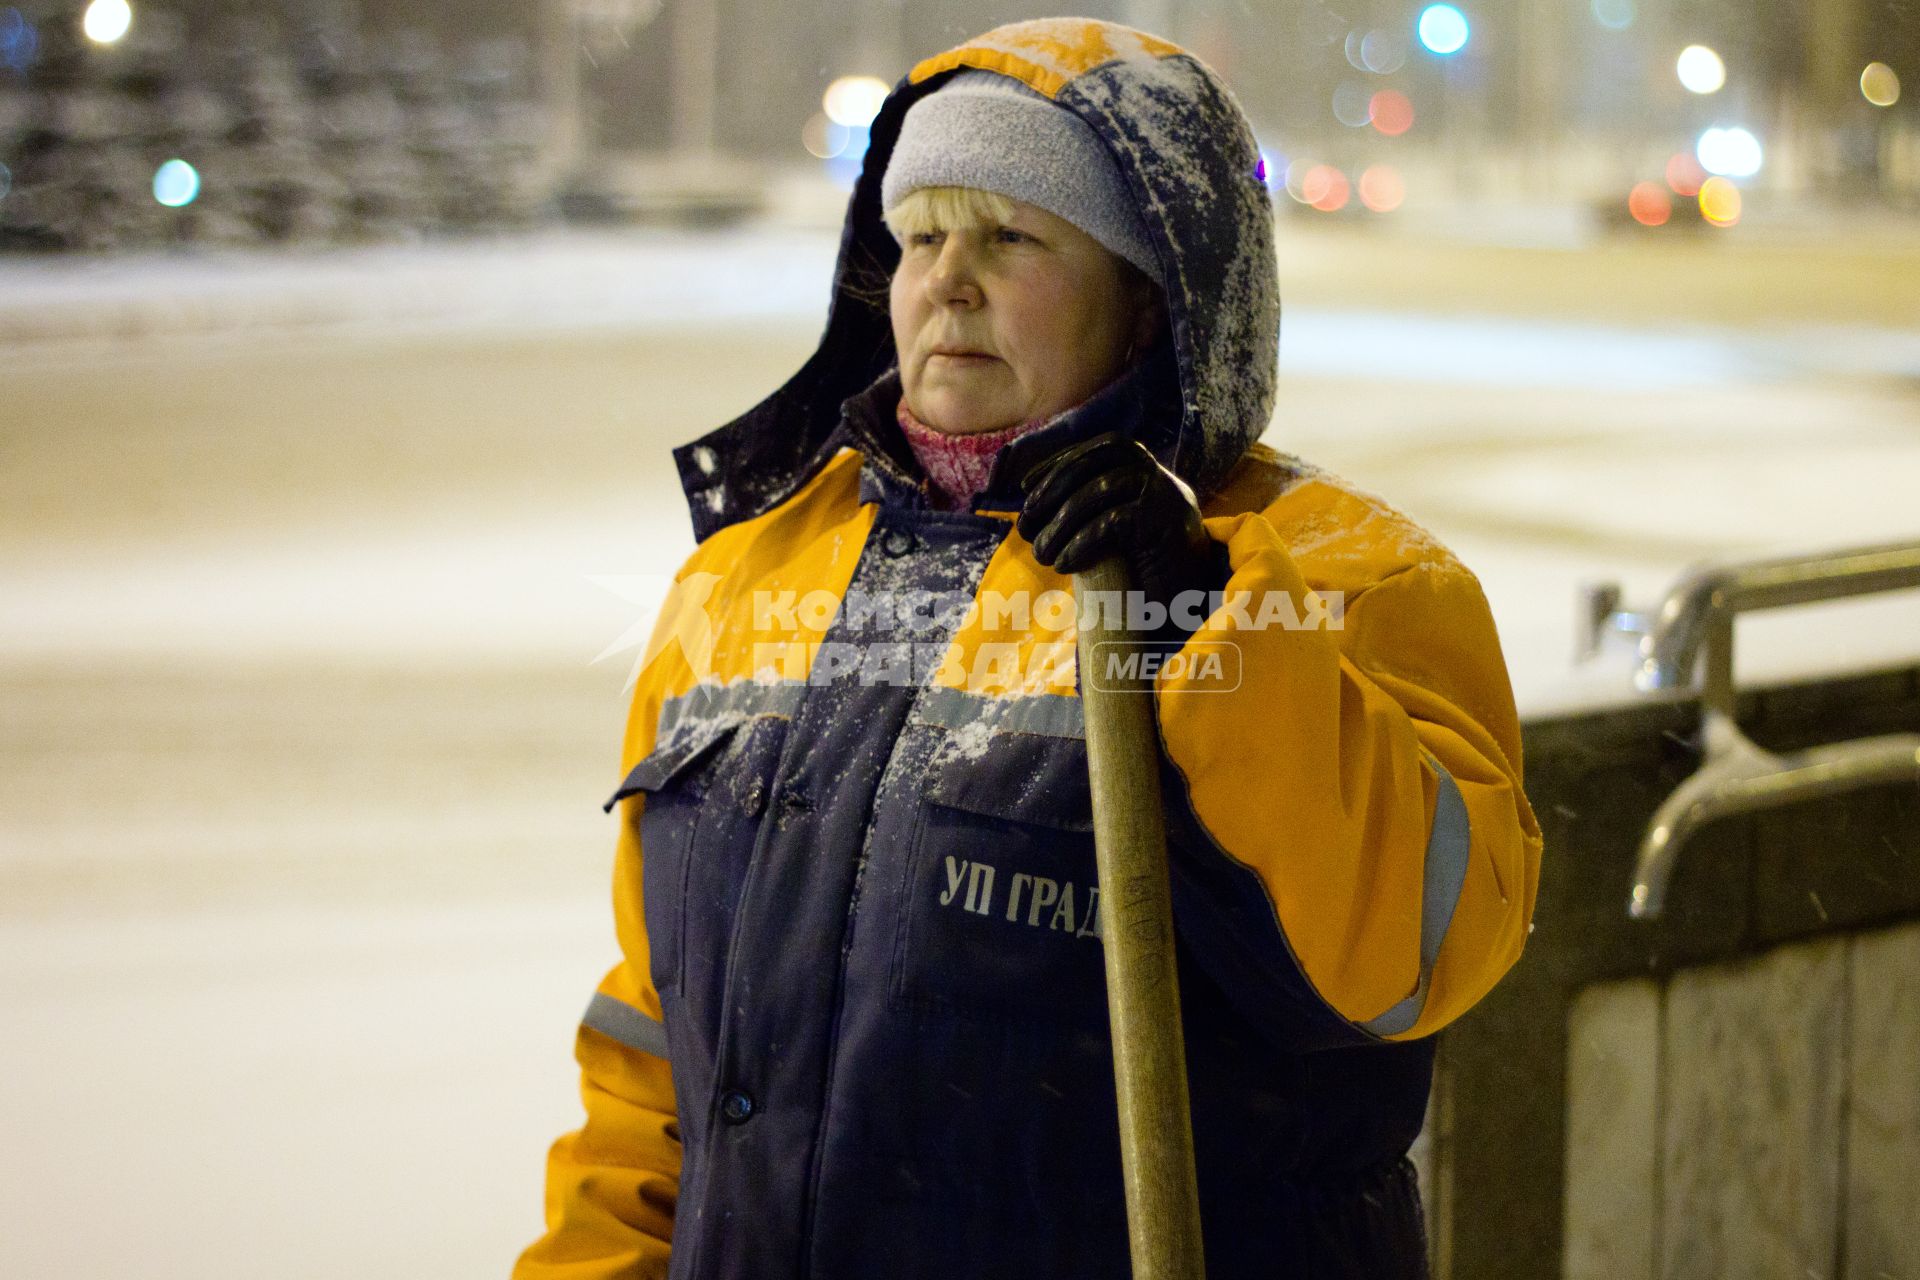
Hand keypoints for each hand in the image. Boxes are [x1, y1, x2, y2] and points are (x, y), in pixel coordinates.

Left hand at [1016, 434, 1226, 631]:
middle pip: (1100, 460)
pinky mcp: (1168, 523)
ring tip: (1041, 552)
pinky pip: (1113, 521)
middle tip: (1026, 520)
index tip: (1026, 485)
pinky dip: (1081, 542)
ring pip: (1102, 489)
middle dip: (1054, 488)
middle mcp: (1163, 478)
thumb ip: (1092, 512)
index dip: (1062, 461)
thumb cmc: (1146, 578)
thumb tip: (1036, 507)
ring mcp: (1168, 496)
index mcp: (1151, 475)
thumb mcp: (1117, 536)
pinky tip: (1064, 563)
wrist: (1191, 612)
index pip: (1106, 448)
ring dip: (1061, 522)